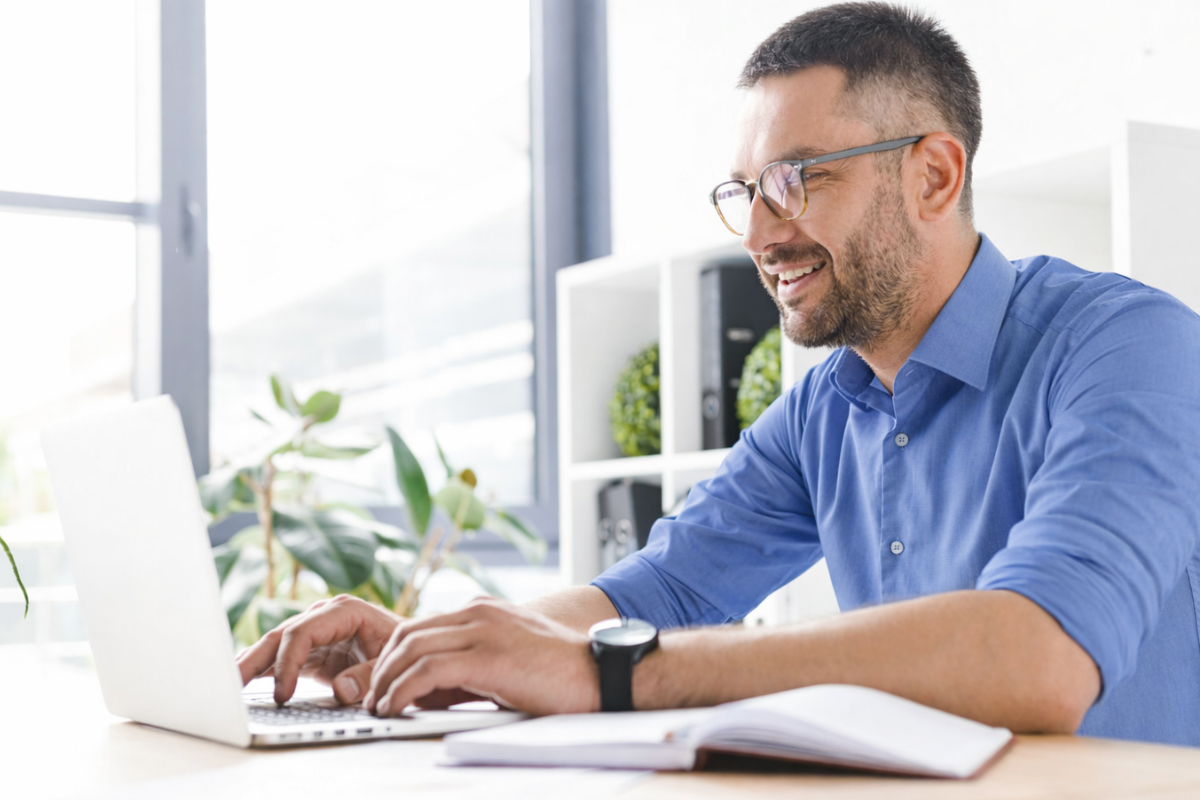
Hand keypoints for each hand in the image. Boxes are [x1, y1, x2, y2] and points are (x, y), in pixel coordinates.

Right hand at [236, 594, 401, 704]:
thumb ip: (369, 675)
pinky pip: (280, 658)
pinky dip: (261, 669)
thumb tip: (341, 690)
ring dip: (250, 663)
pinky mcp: (312, 651)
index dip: (288, 663)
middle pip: (281, 635)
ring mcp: (316, 632)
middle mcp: (325, 616)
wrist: (413, 650)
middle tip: (231, 685)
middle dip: (255, 659)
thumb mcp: (393, 661)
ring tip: (225, 683)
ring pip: (275, 645)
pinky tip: (240, 681)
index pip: (303, 633)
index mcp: (344, 611)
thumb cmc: (405, 651)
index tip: (283, 693)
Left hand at [363, 598, 599, 716]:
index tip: (384, 684)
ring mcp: (483, 631)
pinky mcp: (487, 657)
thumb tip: (427, 690)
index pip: (420, 625)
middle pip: (408, 632)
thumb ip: (469, 664)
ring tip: (381, 708)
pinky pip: (428, 670)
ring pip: (411, 648)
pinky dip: (404, 690)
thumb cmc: (558, 674)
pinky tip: (398, 708)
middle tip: (374, 698)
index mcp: (483, 610)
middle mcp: (478, 613)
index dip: (394, 656)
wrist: (599, 673)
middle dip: (383, 667)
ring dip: (388, 681)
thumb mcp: (507, 658)